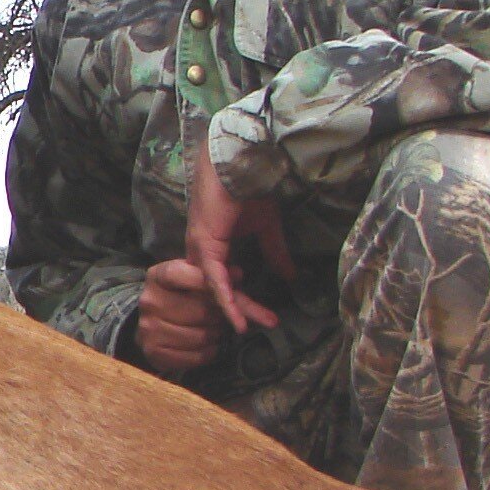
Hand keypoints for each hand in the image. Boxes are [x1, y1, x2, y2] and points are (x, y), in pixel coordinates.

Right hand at [135, 258, 226, 374]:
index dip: (207, 283)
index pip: (184, 275)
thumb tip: (238, 274)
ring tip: (215, 330)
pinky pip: (194, 356)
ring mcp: (149, 328)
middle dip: (219, 316)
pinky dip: (208, 353)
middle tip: (223, 317)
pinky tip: (208, 346)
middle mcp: (149, 301)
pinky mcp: (153, 351)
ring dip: (215, 336)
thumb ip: (219, 277)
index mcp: (157, 277)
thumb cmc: (182, 296)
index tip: (224, 291)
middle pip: (200, 311)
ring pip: (200, 337)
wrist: (154, 322)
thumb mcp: (197, 279)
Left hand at [182, 135, 294, 335]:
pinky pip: (213, 280)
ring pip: (216, 290)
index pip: (228, 283)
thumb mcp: (266, 227)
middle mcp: (201, 252)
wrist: (241, 163)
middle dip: (244, 309)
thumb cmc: (250, 188)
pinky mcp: (203, 246)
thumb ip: (274, 252)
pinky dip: (225, 300)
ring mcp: (199, 249)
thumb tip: (290, 276)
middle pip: (219, 291)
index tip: (267, 317)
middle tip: (268, 324)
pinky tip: (236, 319)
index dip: (246, 300)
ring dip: (237, 309)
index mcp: (213, 247)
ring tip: (254, 326)